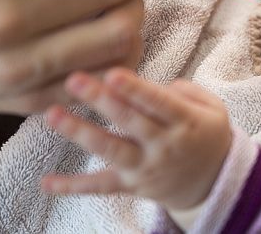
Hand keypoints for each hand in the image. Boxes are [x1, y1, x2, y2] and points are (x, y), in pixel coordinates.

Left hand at [41, 68, 231, 210]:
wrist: (215, 182)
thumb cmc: (208, 134)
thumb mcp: (214, 108)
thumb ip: (188, 91)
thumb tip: (155, 85)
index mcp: (186, 122)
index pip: (159, 103)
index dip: (135, 90)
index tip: (112, 73)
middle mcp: (164, 145)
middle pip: (129, 121)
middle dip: (101, 100)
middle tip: (74, 80)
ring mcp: (145, 167)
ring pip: (110, 150)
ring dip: (80, 132)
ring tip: (53, 115)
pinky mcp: (131, 186)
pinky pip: (100, 187)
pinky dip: (72, 187)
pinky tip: (46, 183)